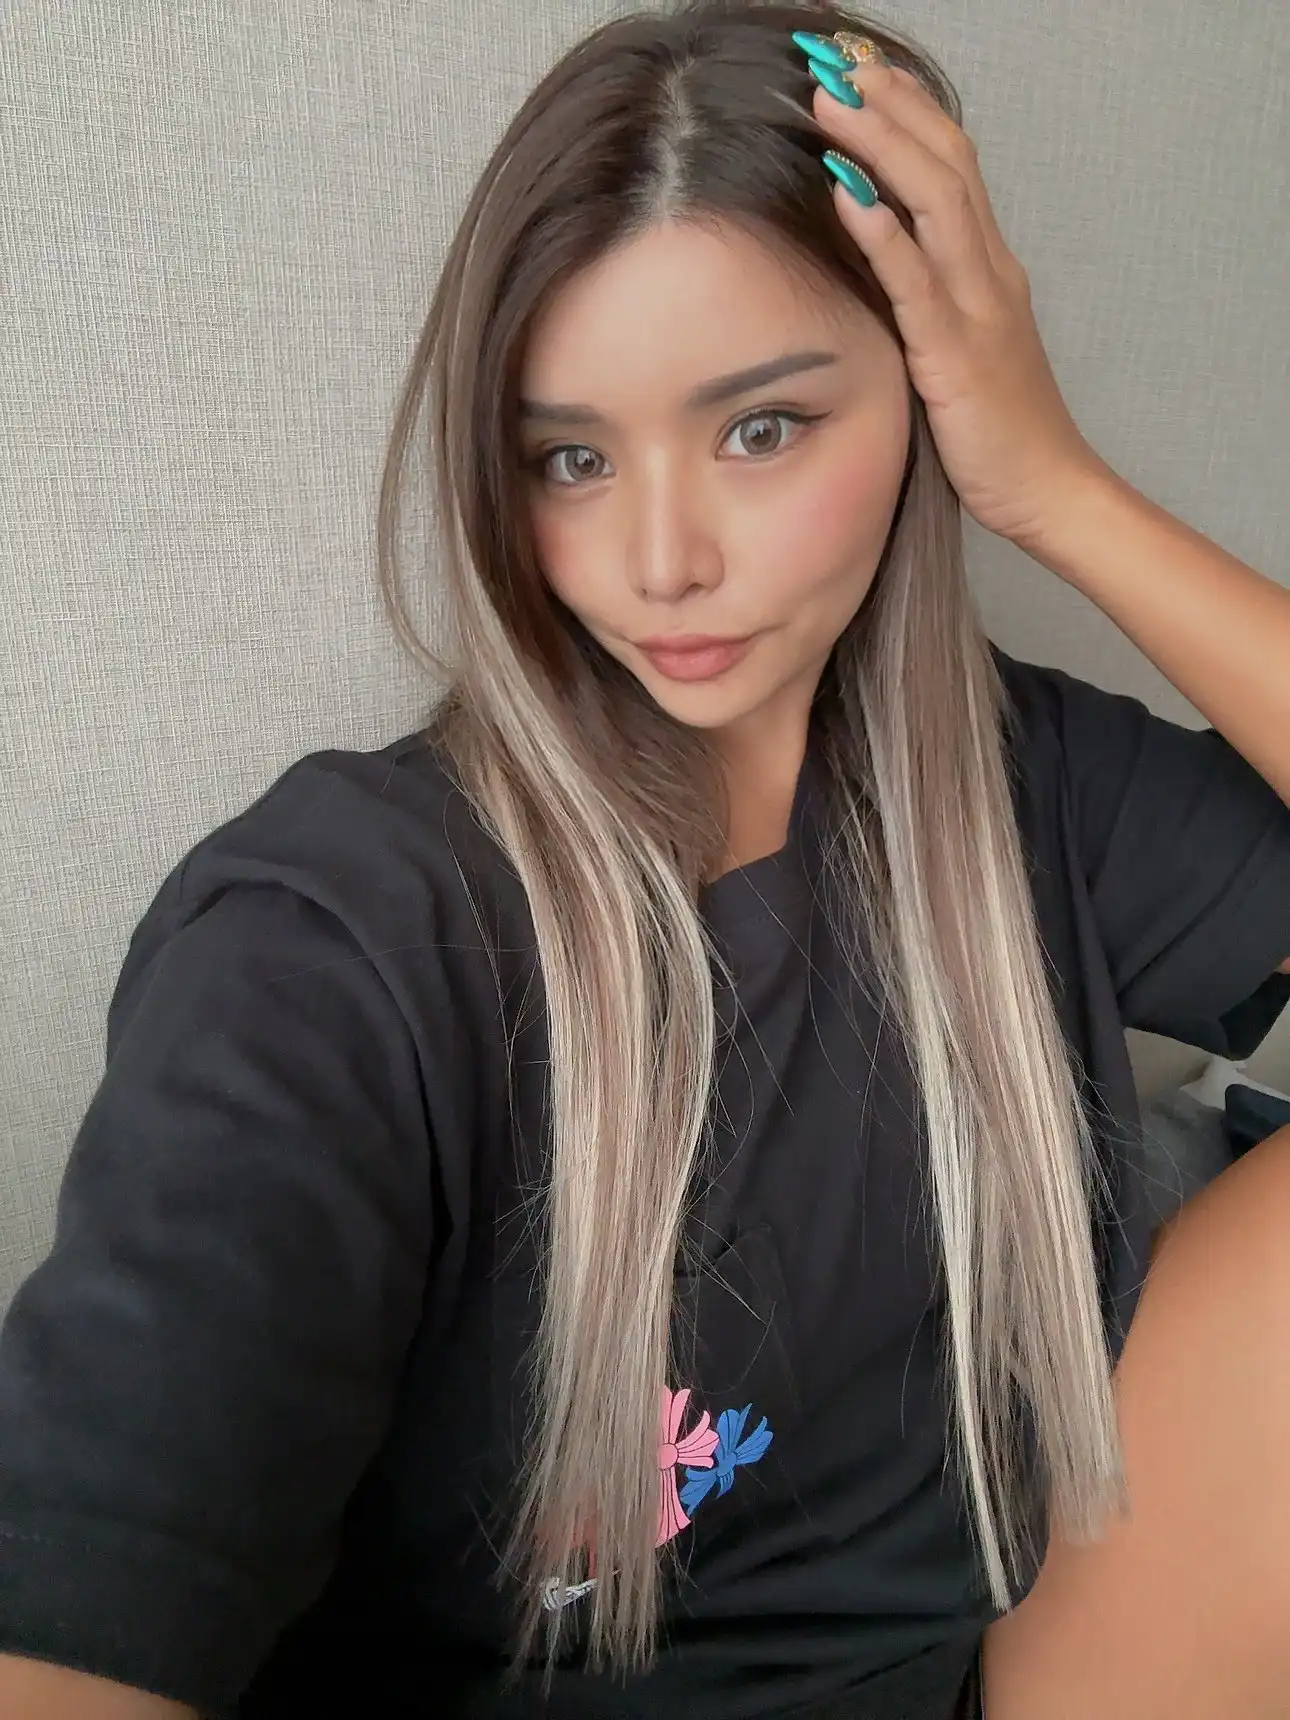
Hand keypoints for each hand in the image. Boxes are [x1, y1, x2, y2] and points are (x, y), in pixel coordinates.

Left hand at [810, 58, 1110, 545]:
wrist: (1049, 488)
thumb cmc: (1000, 430)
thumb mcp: (960, 349)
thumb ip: (929, 303)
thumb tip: (873, 269)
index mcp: (988, 268)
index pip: (951, 164)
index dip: (907, 111)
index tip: (858, 72)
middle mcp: (988, 272)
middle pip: (945, 161)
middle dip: (888, 104)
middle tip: (833, 60)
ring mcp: (978, 308)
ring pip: (935, 201)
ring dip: (880, 143)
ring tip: (830, 100)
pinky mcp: (958, 354)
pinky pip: (918, 279)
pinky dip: (883, 231)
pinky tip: (847, 192)